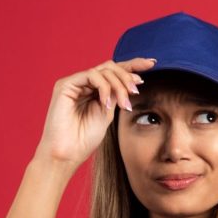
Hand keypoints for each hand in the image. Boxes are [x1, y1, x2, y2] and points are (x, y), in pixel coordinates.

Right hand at [32, 57, 156, 175]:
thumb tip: (134, 80)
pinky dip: (104, 87)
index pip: (114, 73)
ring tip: (124, 102)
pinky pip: (91, 75)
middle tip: (136, 90)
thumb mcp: (108, 115)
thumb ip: (117, 96)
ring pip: (103, 70)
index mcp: (93, 90)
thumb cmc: (84, 140)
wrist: (67, 154)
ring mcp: (74, 83)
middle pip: (110, 67)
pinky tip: (106, 102)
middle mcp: (83, 84)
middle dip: (127, 75)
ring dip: (118, 84)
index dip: (132, 66)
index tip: (152, 63)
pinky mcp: (65, 85)